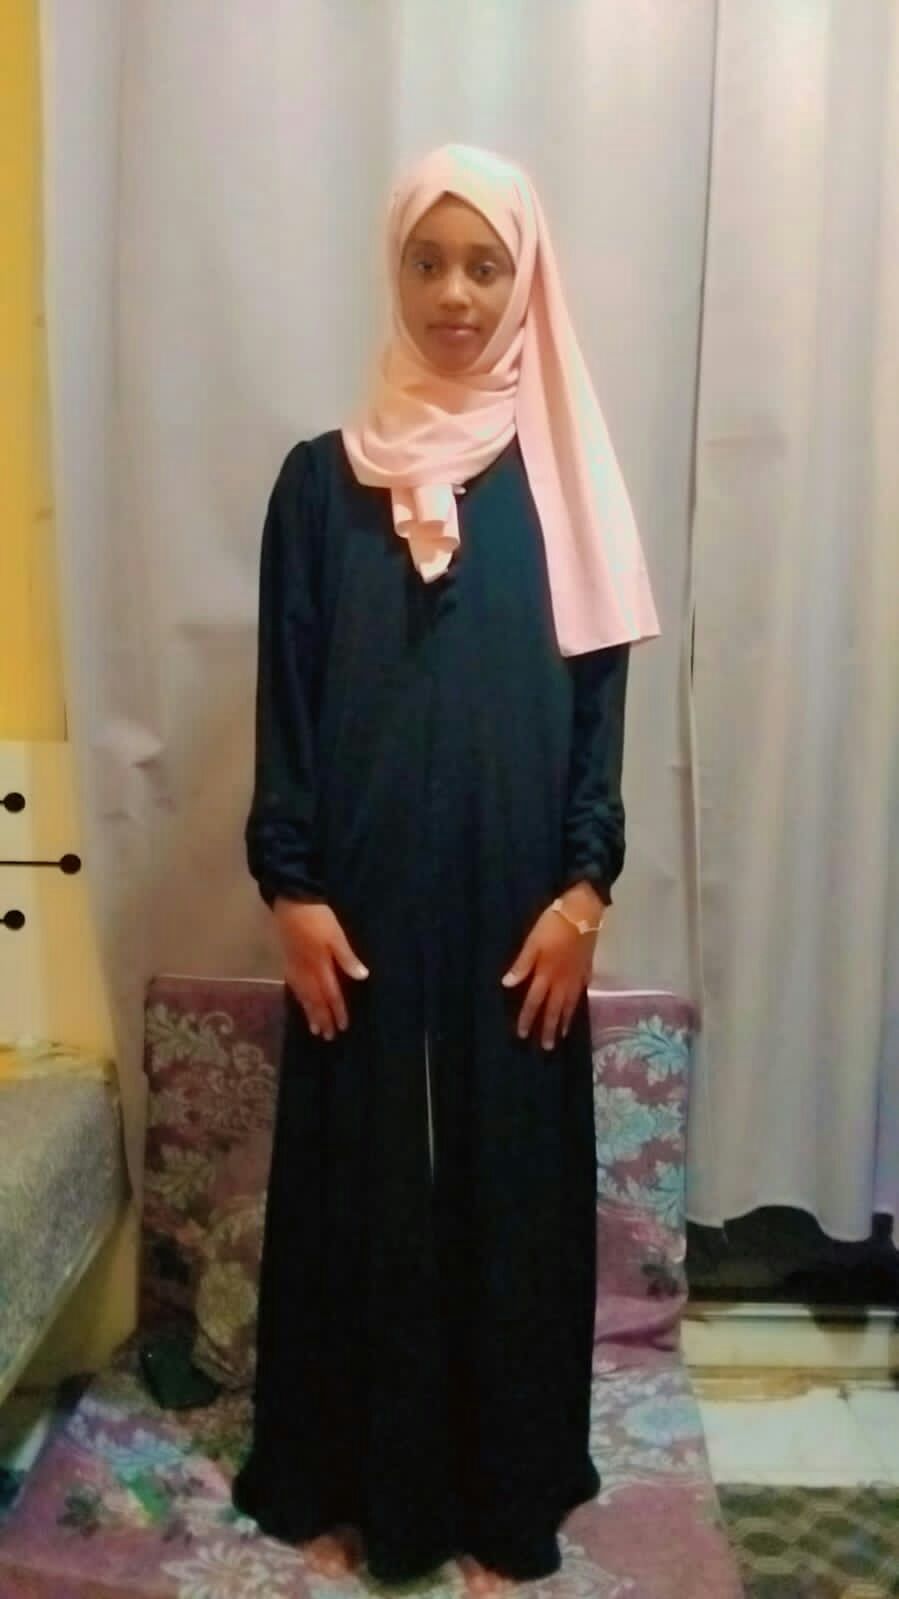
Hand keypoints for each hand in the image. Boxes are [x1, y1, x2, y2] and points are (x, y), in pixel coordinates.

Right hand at [272, 899, 368, 1040]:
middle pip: (316, 1000)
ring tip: (314, 1029)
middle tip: (328, 1036)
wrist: (291, 902)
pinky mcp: (287, 960)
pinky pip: (294, 987)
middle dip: (323, 1018)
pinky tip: (301, 1003)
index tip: (342, 1027)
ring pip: (303, 996)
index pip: (331, 994)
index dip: (338, 1011)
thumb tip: (362, 977)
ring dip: (310, 1013)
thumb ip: (347, 957)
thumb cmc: (318, 918)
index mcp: (320, 966)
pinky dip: (299, 999)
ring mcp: (295, 967)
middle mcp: (306, 971)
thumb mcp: (336, 935)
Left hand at [501, 883, 604, 1050]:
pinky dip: (578, 1004)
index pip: (534, 1001)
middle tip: (547, 1047)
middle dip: (550, 1028)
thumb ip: (522, 964)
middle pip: (554, 1008)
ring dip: (565, 1020)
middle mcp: (562, 980)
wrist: (584, 911)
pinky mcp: (587, 968)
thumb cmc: (553, 924)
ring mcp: (577, 976)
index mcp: (546, 974)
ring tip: (563, 1035)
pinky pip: (581, 992)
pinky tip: (577, 1007)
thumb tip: (507, 984)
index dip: (528, 1018)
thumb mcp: (533, 941)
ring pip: (570, 1004)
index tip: (523, 1035)